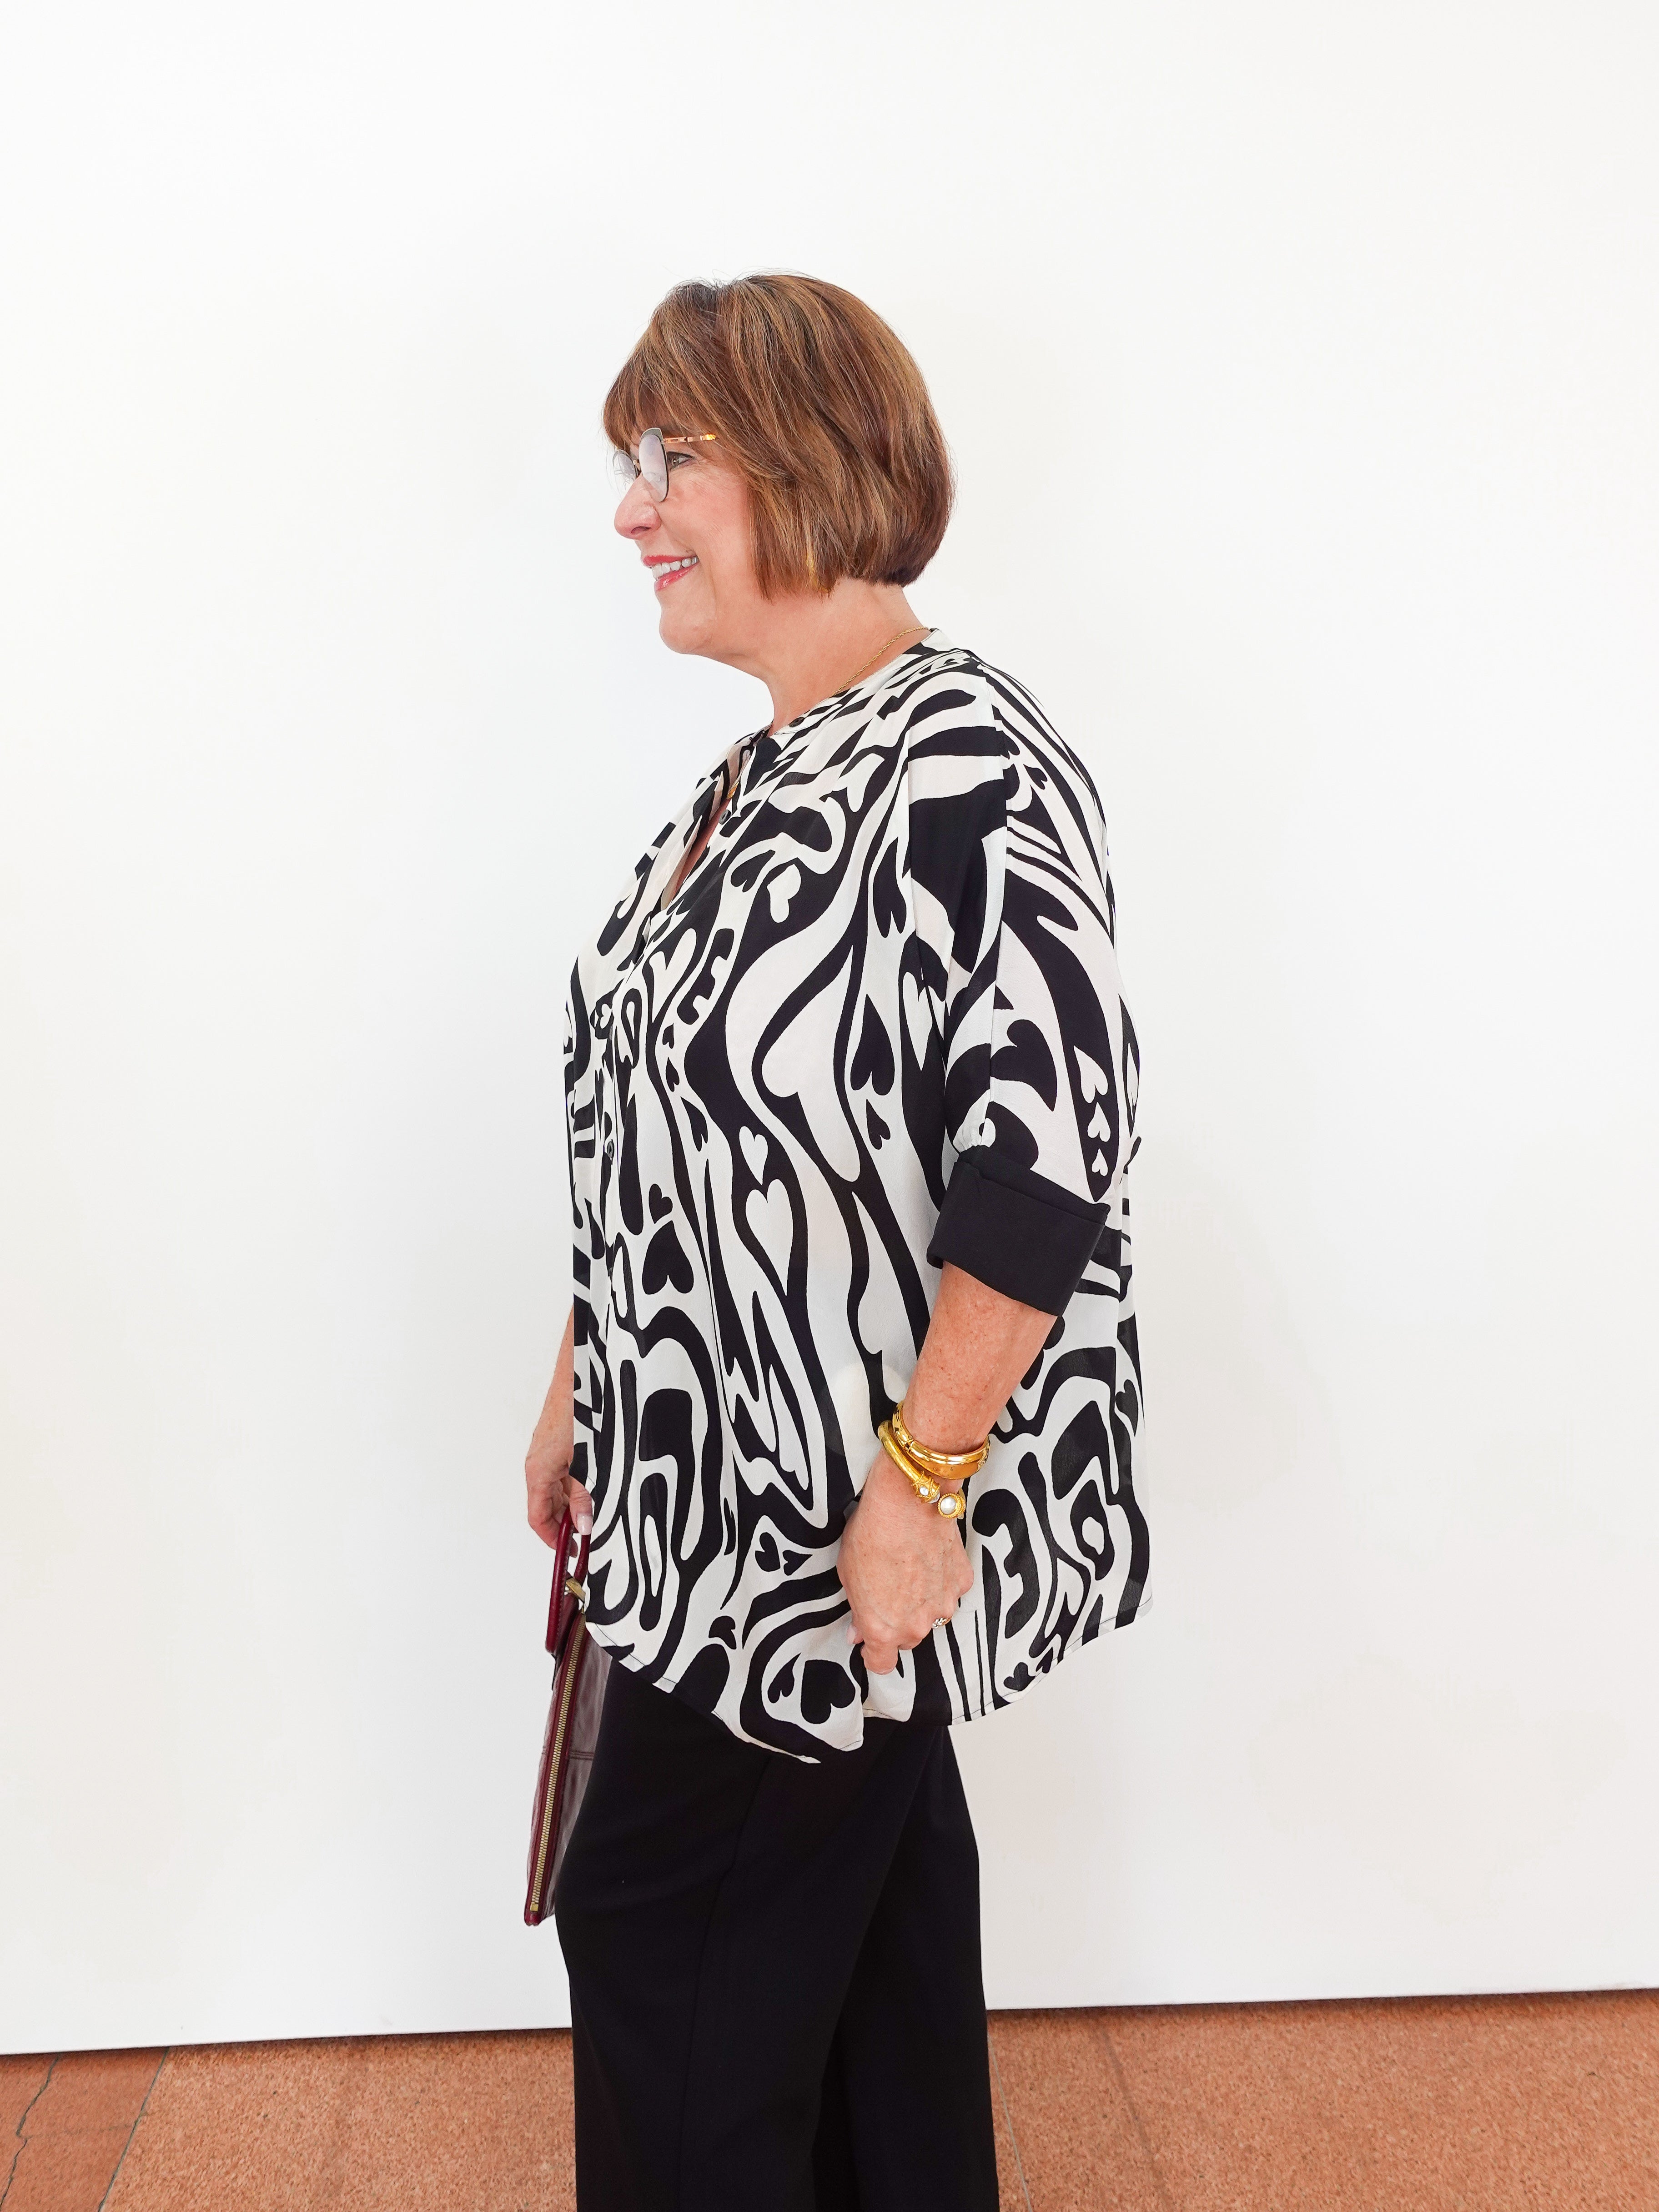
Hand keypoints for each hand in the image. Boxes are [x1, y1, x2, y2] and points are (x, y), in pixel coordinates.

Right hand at [525, 1311, 591, 1548]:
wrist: (584, 1365)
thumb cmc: (583, 1408)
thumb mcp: (589, 1460)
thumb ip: (586, 1496)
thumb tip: (584, 1527)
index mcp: (539, 1470)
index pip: (538, 1517)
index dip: (553, 1541)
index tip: (571, 1554)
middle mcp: (539, 1461)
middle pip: (548, 1506)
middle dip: (568, 1526)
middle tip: (593, 1539)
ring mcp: (550, 1449)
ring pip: (559, 1488)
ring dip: (577, 1505)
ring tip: (603, 1515)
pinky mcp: (562, 1439)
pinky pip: (566, 1471)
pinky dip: (581, 1484)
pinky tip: (603, 1485)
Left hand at [837, 1447, 973, 1673]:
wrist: (908, 1498)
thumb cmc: (871, 1532)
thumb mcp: (848, 1574)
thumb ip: (858, 1610)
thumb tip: (859, 1632)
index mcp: (883, 1628)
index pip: (881, 1664)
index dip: (874, 1655)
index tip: (870, 1644)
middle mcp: (916, 1624)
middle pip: (907, 1638)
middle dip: (897, 1623)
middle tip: (886, 1592)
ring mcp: (943, 1604)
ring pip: (932, 1615)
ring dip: (921, 1603)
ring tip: (908, 1569)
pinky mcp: (962, 1581)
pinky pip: (948, 1591)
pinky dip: (939, 1581)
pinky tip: (927, 1556)